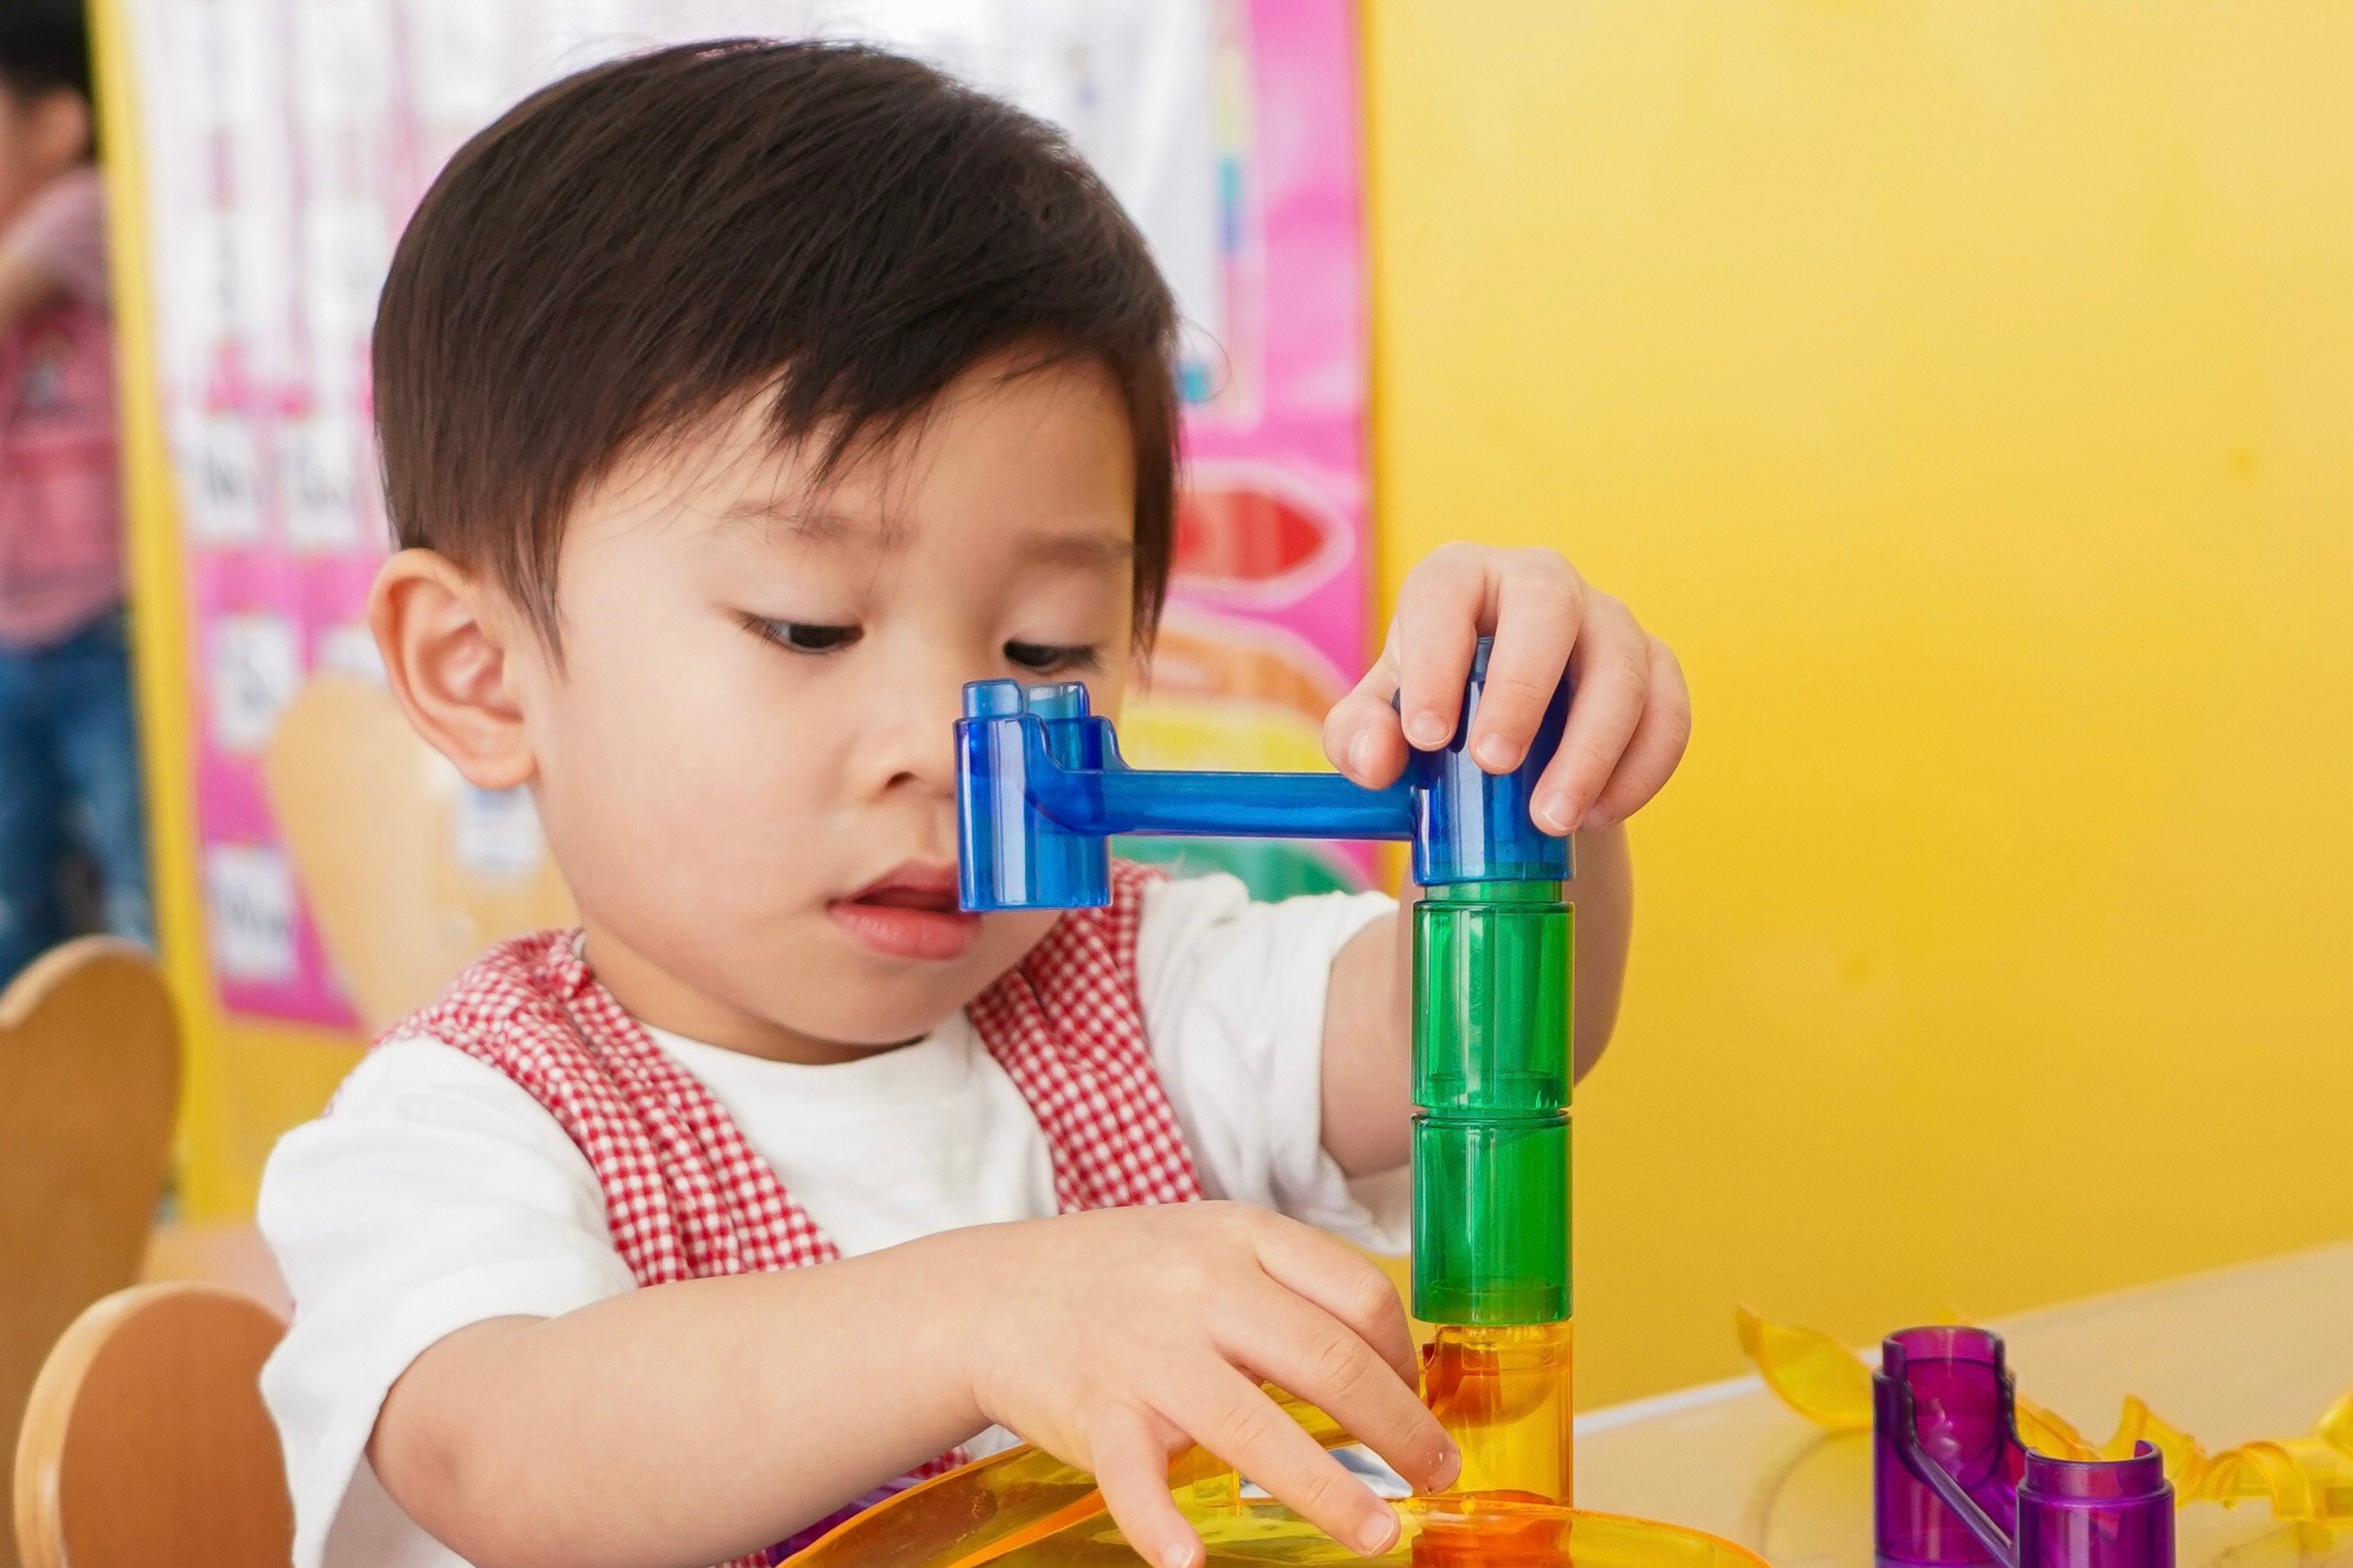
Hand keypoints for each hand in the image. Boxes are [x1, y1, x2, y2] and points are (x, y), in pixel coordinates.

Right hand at [958, 1203, 1458, 1566]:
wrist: (990, 1293)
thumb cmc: (1119, 1276)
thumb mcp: (1207, 1244)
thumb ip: (1284, 1286)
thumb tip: (1388, 1363)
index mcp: (1240, 1237)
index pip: (1358, 1292)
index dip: (1406, 1356)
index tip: (1419, 1400)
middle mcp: (1200, 1287)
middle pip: (1329, 1360)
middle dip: (1399, 1429)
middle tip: (1435, 1474)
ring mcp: (1147, 1351)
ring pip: (1253, 1426)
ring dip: (1327, 1492)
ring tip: (1376, 1535)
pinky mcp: (1096, 1411)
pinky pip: (1136, 1475)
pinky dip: (1161, 1524)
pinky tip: (1189, 1561)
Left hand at [1324, 544, 1689, 834]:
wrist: (1511, 737)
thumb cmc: (1435, 711)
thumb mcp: (1380, 725)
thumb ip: (1357, 737)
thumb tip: (1378, 757)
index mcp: (1461, 580)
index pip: (1446, 592)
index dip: (1436, 657)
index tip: (1427, 736)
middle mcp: (1541, 583)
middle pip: (1548, 601)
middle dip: (1523, 686)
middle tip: (1494, 764)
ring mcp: (1607, 622)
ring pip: (1622, 664)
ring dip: (1591, 748)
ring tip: (1549, 819)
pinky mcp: (1656, 668)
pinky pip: (1669, 710)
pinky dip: (1640, 769)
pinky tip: (1596, 815)